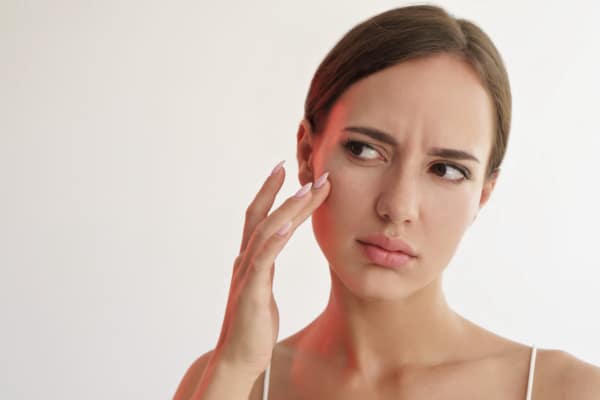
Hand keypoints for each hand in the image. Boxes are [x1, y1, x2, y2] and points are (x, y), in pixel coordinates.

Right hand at [212, 161, 329, 378]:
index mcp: (250, 258)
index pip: (259, 216)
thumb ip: (266, 265)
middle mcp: (245, 260)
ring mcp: (247, 274)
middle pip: (261, 216)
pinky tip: (286, 225)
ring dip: (287, 209)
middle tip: (306, 169)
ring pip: (265, 232)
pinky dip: (274, 240)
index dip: (270, 191)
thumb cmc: (253, 324)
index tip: (285, 168)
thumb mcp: (263, 288)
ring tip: (307, 190)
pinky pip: (263, 261)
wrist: (238, 357)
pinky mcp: (251, 292)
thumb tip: (275, 248)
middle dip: (282, 190)